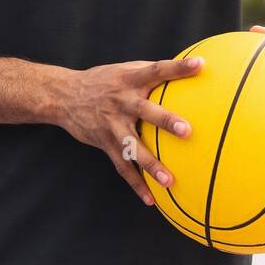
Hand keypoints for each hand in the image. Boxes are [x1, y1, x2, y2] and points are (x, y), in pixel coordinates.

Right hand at [58, 57, 201, 205]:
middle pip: (146, 110)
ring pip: (132, 146)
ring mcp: (112, 124)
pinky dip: (136, 184)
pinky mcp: (105, 143)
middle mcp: (121, 101)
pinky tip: (151, 199)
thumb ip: (150, 72)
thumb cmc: (104, 81)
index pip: (156, 70)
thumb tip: (186, 70)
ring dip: (150, 164)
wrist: (64, 96)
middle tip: (186, 131)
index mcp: (129, 79)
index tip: (200, 65)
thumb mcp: (124, 70)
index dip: (178, 67)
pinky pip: (122, 167)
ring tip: (169, 181)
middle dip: (165, 120)